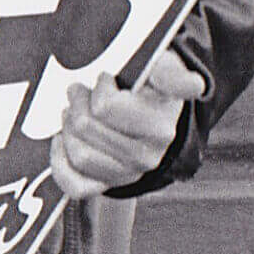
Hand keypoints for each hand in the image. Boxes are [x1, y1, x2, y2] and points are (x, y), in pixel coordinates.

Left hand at [50, 47, 206, 199]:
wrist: (152, 111)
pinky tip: (66, 138)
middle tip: (84, 89)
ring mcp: (129, 173)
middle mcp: (149, 155)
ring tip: (78, 109)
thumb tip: (192, 86)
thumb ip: (173, 74)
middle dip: (78, 101)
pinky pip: (74, 184)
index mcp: (160, 125)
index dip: (101, 88)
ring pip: (79, 154)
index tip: (107, 77)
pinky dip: (62, 160)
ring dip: (69, 127)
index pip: (107, 108)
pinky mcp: (108, 184)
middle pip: (85, 125)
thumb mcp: (163, 68)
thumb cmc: (150, 84)